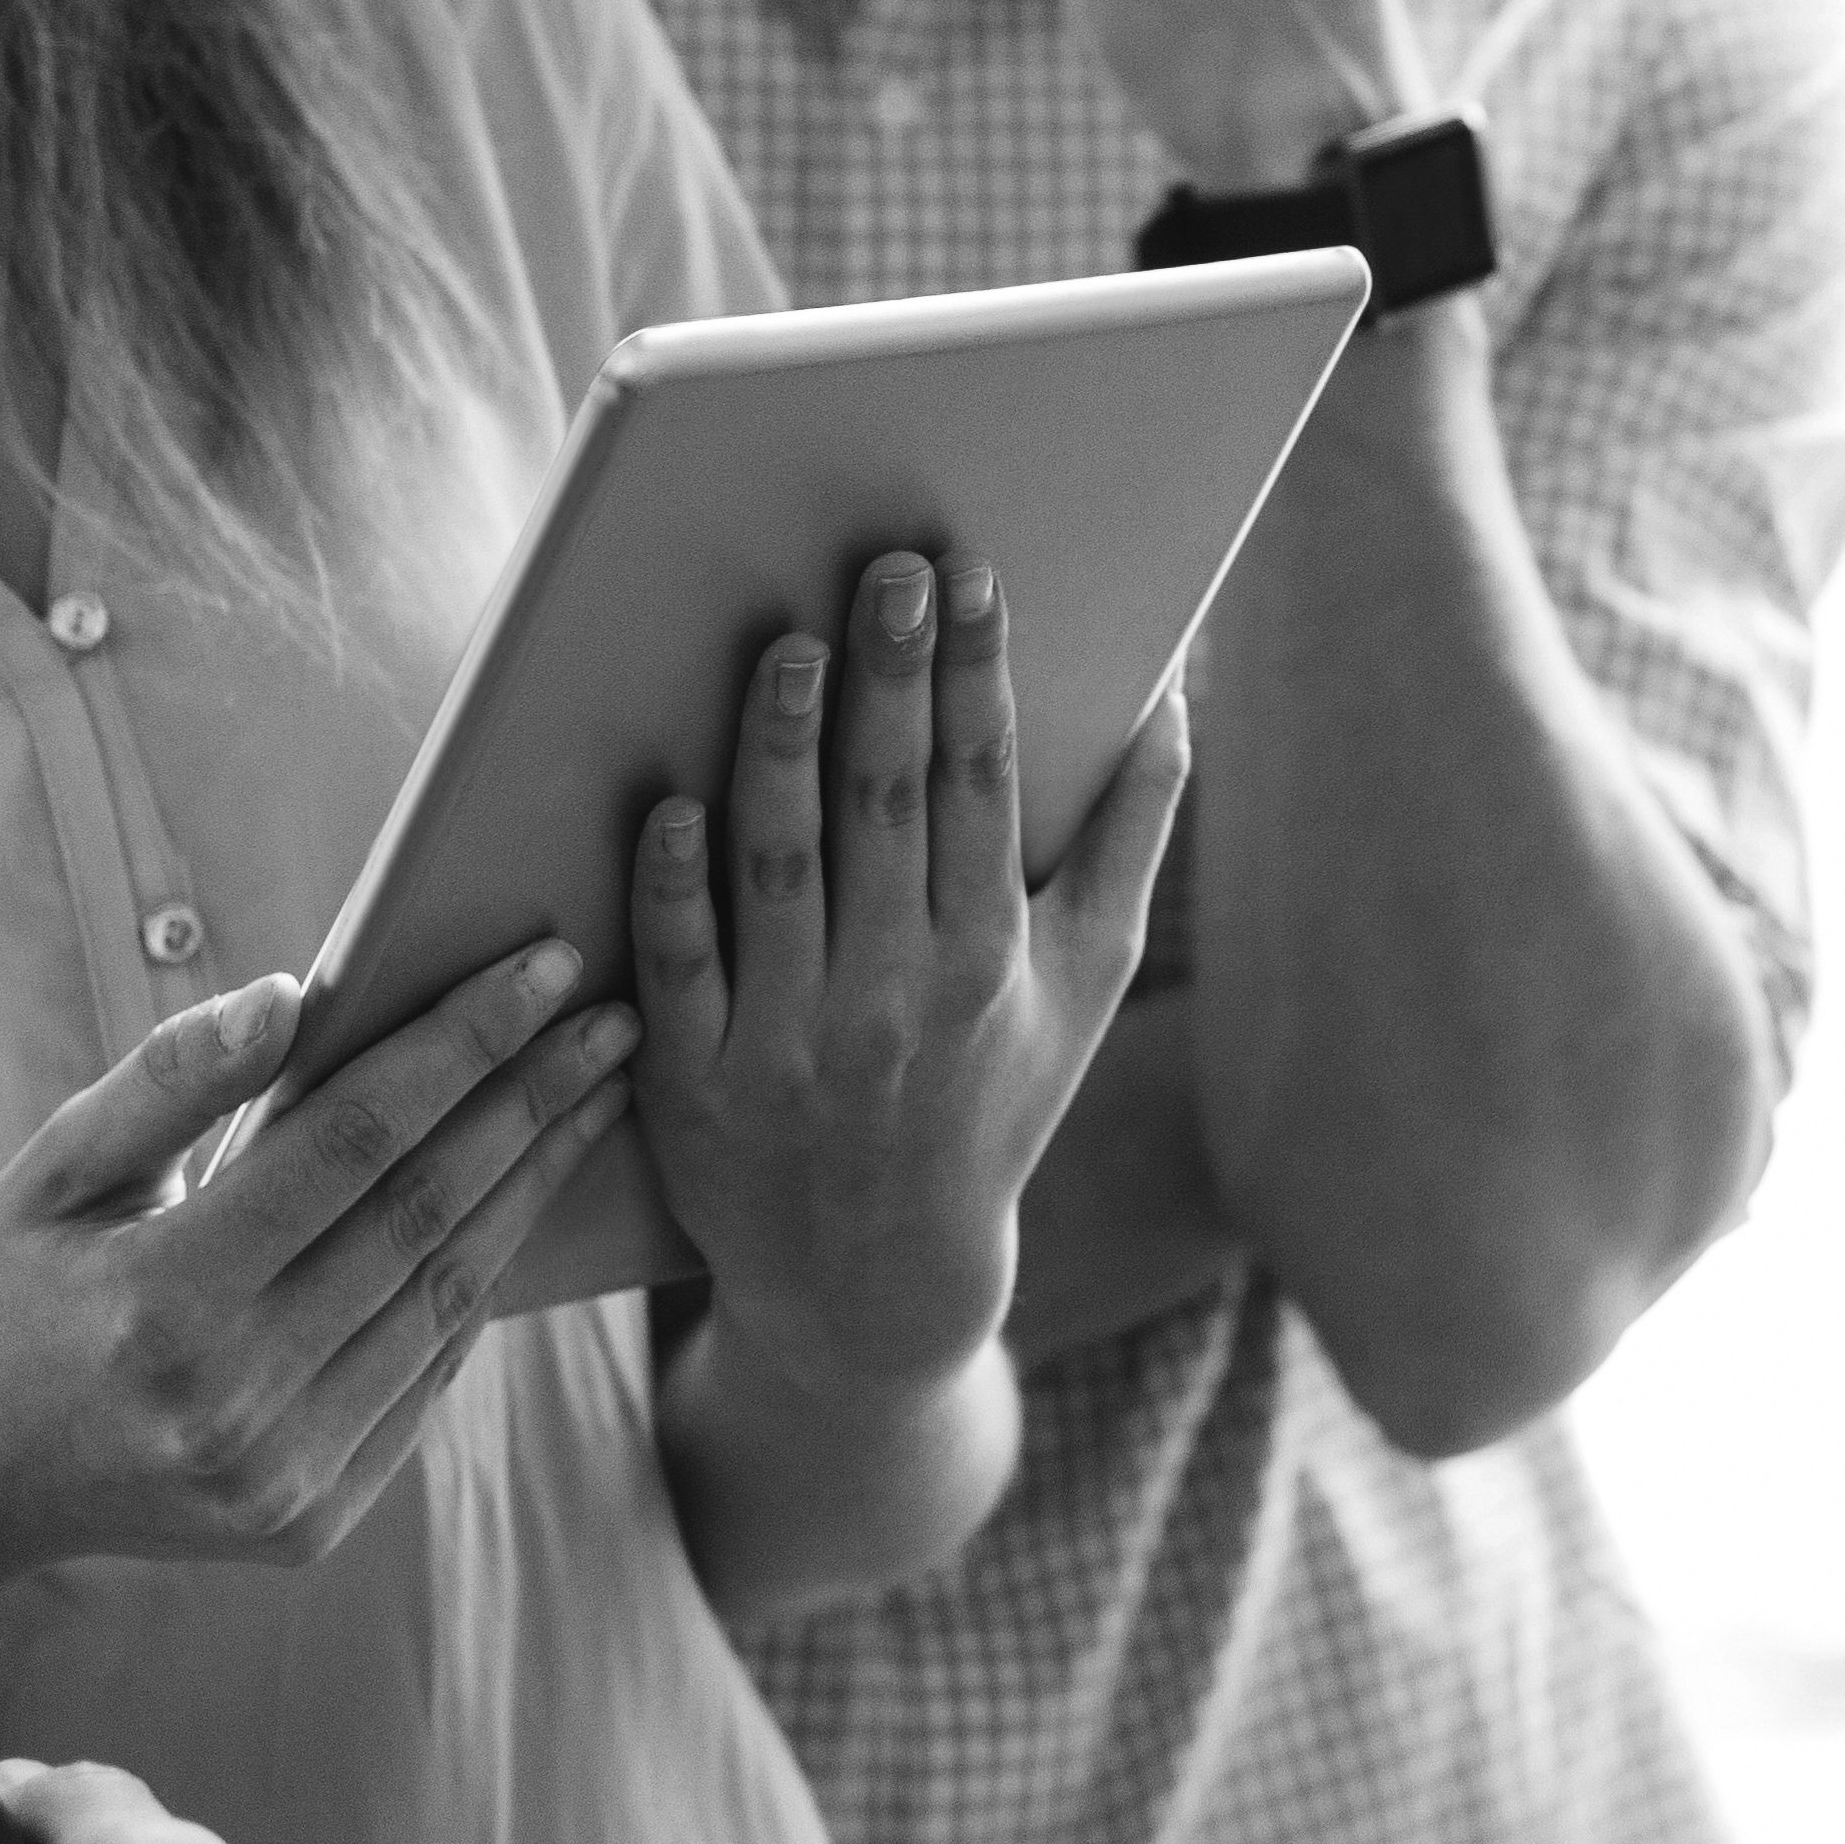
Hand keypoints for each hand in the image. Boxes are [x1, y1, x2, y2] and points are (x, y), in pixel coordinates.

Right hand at [0, 943, 641, 1668]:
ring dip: (533, 1188)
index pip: (355, 1142)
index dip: (461, 1043)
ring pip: (447, 1302)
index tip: (544, 963)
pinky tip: (522, 1201)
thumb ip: (174, 1078)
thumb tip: (295, 990)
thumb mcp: (51, 1171)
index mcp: (163, 1303)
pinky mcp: (309, 1523)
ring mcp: (280, 1478)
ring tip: (594, 1095)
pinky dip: (478, 1284)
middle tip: (613, 1016)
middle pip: (426, 1218)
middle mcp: (233, 1404)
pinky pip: (425, 1381)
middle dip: (533, 1102)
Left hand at [637, 546, 1190, 1388]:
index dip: (976, 677)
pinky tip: (669, 798)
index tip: (971, 574)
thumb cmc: (992, 1099)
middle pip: (887, 810)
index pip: (981, 789)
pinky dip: (674, 884)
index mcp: (992, 961)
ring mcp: (791, 1042)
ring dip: (780, 753)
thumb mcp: (1087, 984)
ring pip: (780, 871)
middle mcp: (897, 997)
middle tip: (886, 565)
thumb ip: (1132, 841)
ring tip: (788, 645)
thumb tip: (1174, 702)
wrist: (878, 1277)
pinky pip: (680, 964)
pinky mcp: (694, 1083)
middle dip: (891, 680)